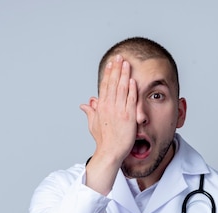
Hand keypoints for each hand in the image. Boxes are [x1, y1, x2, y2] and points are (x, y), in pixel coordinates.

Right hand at [80, 55, 137, 193]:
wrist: (110, 152)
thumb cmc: (103, 140)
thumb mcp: (93, 124)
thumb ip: (90, 112)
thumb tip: (85, 103)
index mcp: (101, 107)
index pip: (105, 86)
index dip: (108, 73)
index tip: (111, 63)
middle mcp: (109, 107)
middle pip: (113, 83)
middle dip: (116, 69)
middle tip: (119, 56)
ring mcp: (119, 111)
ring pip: (122, 89)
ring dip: (124, 74)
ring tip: (126, 63)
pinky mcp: (128, 117)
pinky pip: (131, 100)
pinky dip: (132, 89)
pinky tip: (133, 79)